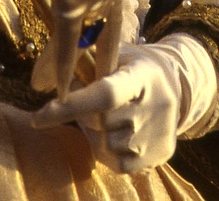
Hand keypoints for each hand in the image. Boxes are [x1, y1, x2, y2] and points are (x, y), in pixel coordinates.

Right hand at [0, 0, 123, 95]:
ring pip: (83, 39)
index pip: (109, 2)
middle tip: (98, 76)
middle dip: (98, 53)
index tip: (102, 40)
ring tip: (67, 92)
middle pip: (104, 26)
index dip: (104, 24)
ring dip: (70, 66)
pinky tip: (58, 90)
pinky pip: (68, 41)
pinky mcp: (74, 0)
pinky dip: (62, 67)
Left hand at [32, 35, 218, 172]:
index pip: (106, 94)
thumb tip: (50, 75)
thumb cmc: (136, 65)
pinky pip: (118, 163)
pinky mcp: (158, 156)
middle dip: (83, 114)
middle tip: (85, 101)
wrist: (180, 84)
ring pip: (106, 145)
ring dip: (94, 132)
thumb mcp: (118, 54)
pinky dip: (106, 150)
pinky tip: (112, 132)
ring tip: (104, 115)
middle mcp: (156, 107)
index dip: (71, 106)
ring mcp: (158, 134)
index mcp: (144, 75)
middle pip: (101, 123)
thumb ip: (89, 63)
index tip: (38, 117)